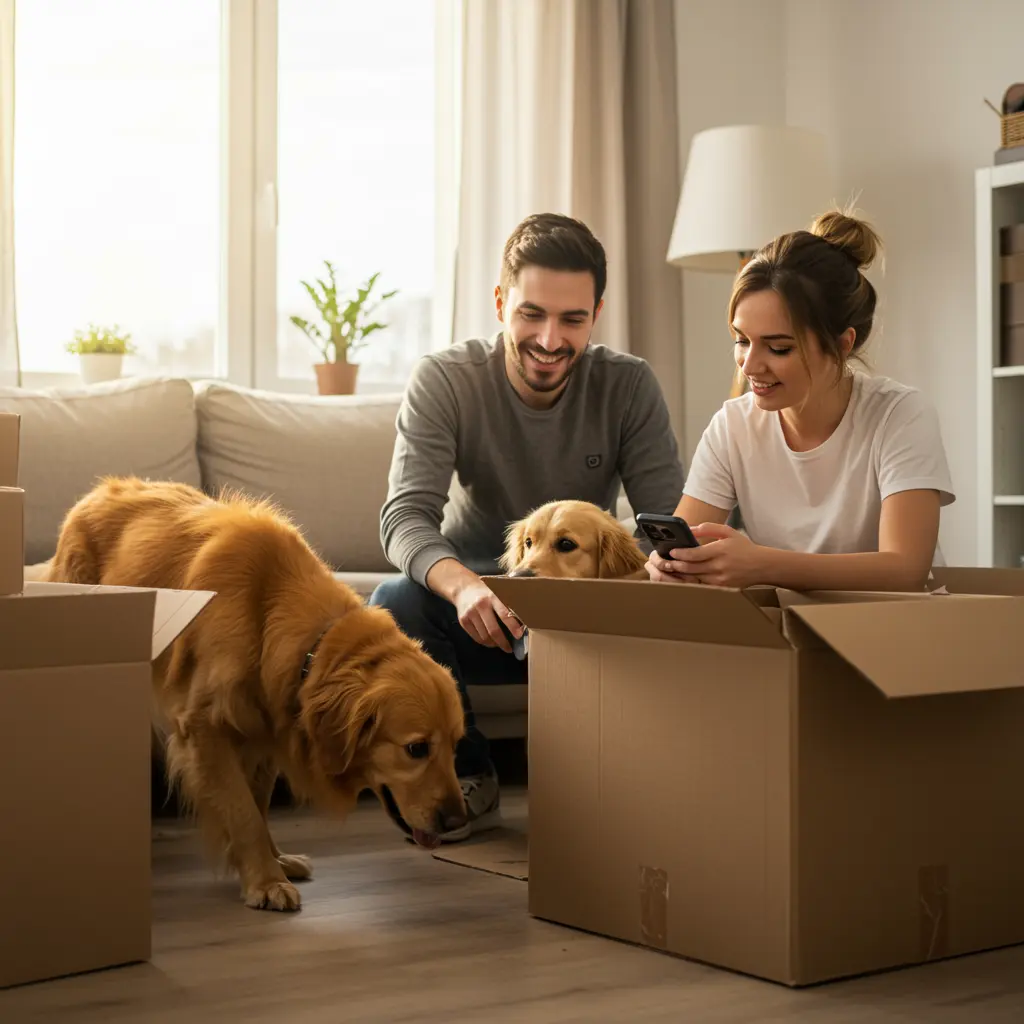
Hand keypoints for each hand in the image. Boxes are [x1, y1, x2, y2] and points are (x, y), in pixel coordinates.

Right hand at [453, 579, 523, 653]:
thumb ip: (506, 606)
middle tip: (509, 649)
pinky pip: (476, 637)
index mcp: (492, 597)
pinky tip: (489, 641)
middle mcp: (481, 605)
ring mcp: (471, 613)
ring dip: (493, 644)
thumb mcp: (497, 593)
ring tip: (499, 644)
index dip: (512, 627)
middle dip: (503, 643)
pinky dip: (484, 642)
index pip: (504, 615)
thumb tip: (520, 624)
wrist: (463, 589)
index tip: (519, 636)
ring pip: (484, 636)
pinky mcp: (463, 620)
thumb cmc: (486, 593)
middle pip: (493, 630)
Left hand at [647, 523, 766, 588]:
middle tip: (665, 562)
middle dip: (676, 565)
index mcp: (721, 550)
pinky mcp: (722, 588)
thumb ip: (708, 528)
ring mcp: (721, 580)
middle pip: (691, 568)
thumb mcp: (728, 532)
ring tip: (671, 568)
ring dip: (682, 574)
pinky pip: (702, 585)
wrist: (762, 566)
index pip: (695, 554)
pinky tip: (684, 576)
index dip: (681, 553)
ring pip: (695, 578)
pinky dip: (692, 581)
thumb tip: (689, 529)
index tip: (671, 551)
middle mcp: (720, 566)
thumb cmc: (743, 548)